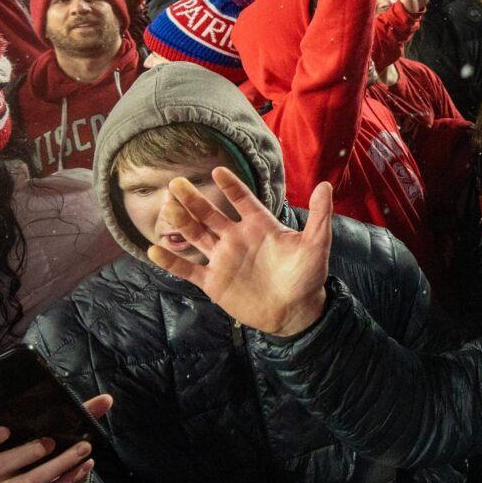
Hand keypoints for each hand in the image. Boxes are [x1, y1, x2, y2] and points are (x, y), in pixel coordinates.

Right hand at [148, 167, 334, 336]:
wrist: (296, 311)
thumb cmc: (308, 275)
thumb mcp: (317, 243)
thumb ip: (320, 215)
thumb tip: (326, 185)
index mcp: (260, 226)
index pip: (242, 200)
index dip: (231, 186)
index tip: (217, 171)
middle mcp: (237, 238)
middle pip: (210, 215)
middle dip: (194, 199)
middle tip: (176, 183)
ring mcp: (223, 259)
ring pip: (196, 236)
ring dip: (181, 222)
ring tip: (167, 206)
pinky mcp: (214, 282)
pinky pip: (188, 269)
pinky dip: (171, 261)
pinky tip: (154, 249)